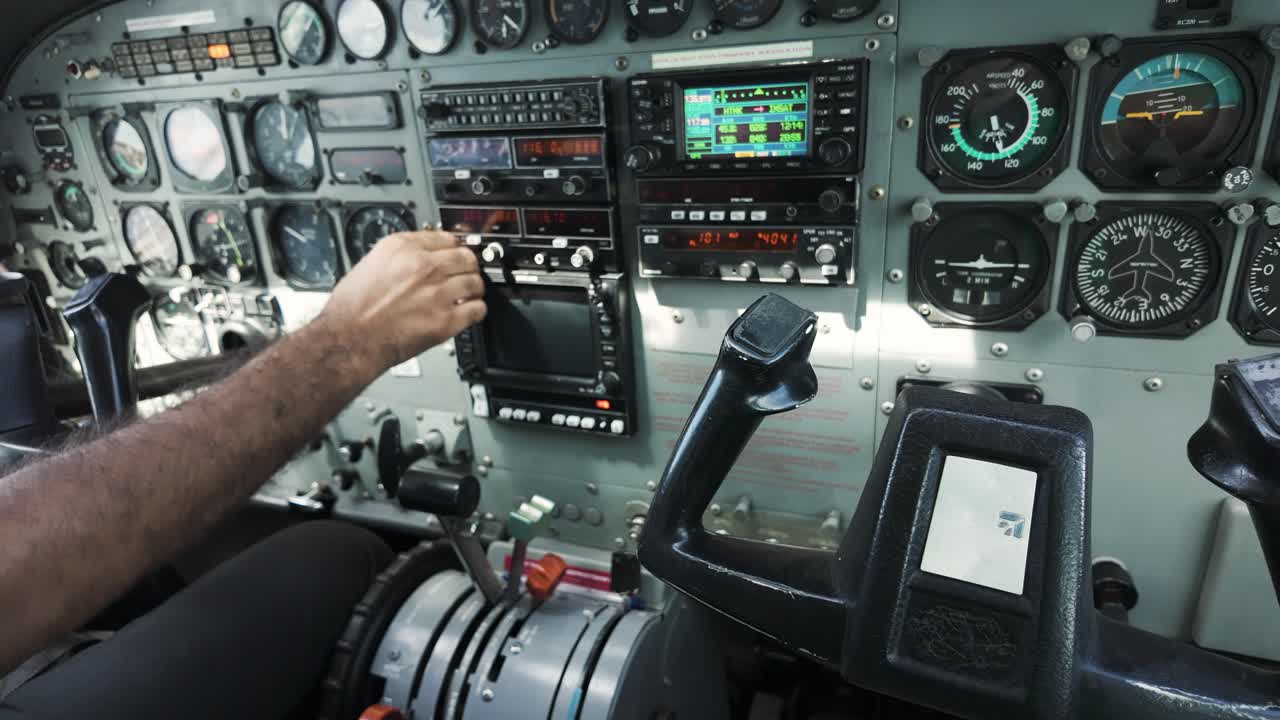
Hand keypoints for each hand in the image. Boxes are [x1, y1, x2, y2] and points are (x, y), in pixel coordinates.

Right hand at [318, 231, 485, 376]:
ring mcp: (437, 294)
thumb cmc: (352, 307)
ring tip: (467, 295)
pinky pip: (477, 310)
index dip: (454, 247)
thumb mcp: (371, 262)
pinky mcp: (446, 320)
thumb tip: (424, 253)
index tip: (457, 253)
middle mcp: (424, 267)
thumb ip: (402, 254)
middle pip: (466, 258)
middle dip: (468, 267)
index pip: (446, 238)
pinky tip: (467, 312)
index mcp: (404, 248)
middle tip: (466, 274)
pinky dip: (476, 311)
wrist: (348, 338)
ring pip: (475, 283)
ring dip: (473, 289)